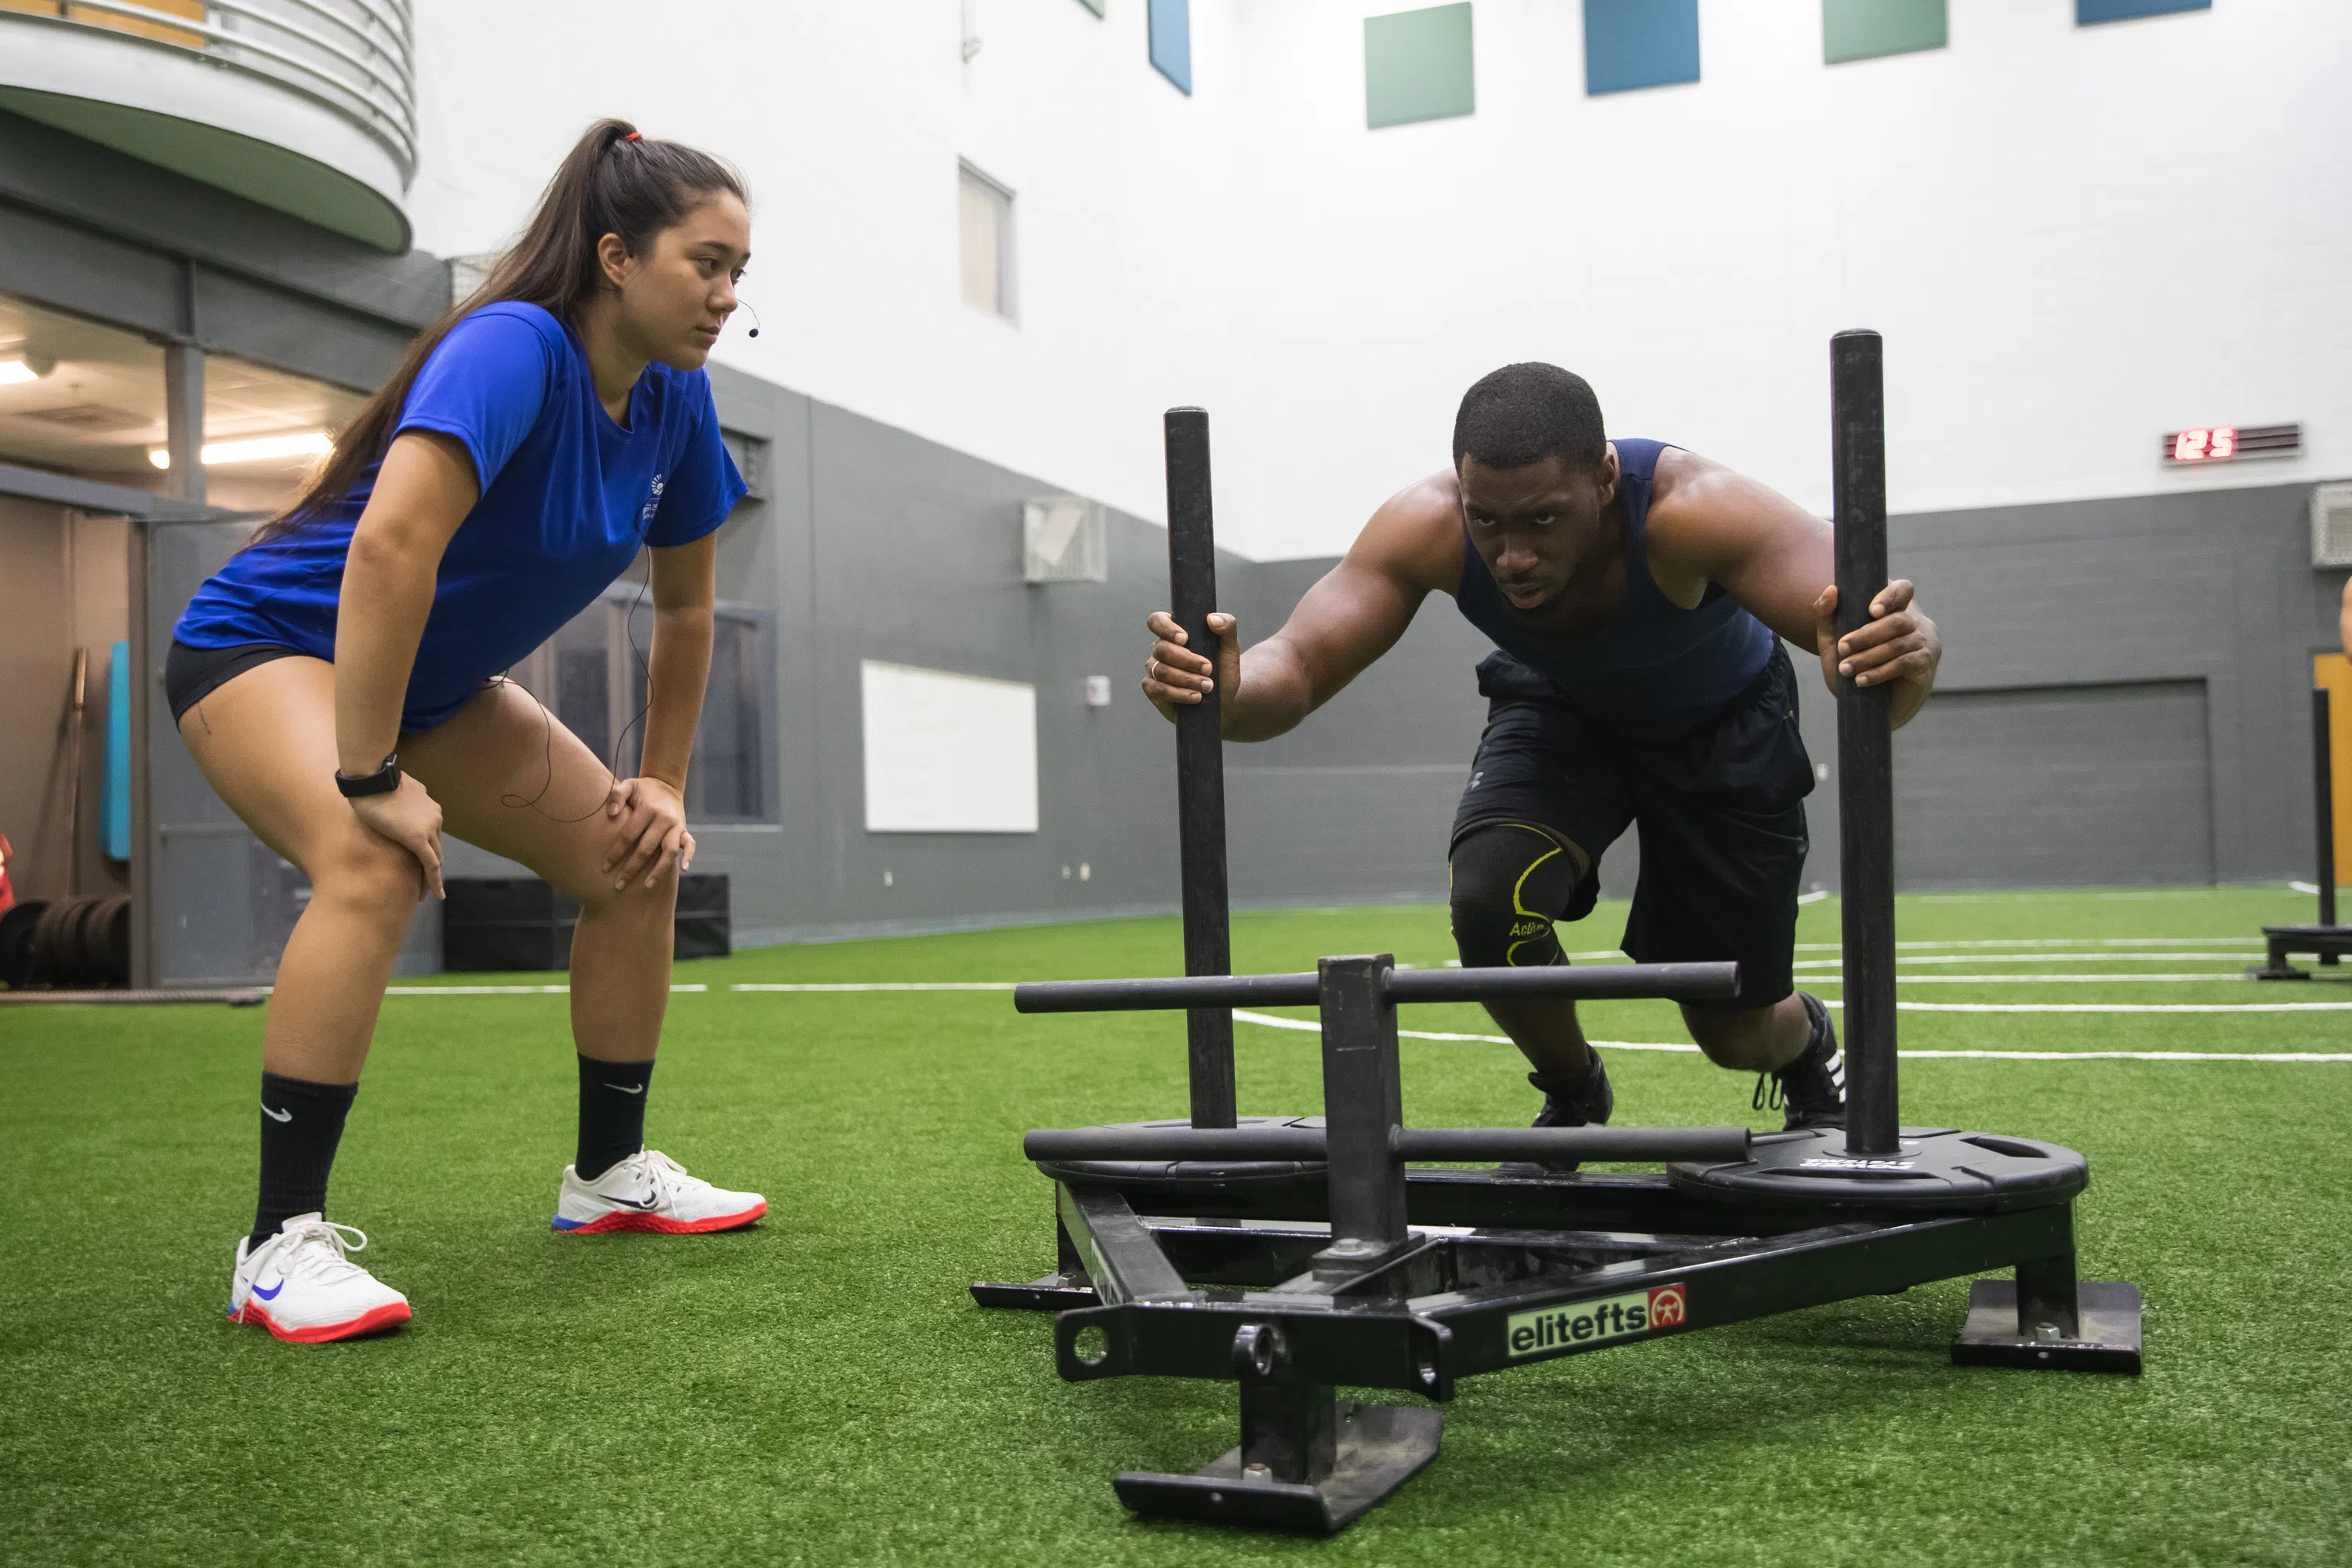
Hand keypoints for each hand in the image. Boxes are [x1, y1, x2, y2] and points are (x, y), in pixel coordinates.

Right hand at [349, 773, 444, 900]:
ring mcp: (429, 827)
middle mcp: (434, 817)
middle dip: (432, 865)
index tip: (424, 861)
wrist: (370, 777)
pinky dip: (434, 880)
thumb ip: (398, 800)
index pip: (431, 832)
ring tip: (424, 894)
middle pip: (436, 847)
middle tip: (427, 884)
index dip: (428, 848)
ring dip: (431, 877)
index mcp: (428, 806)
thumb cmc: (374, 781)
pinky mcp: (419, 838)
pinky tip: (436, 894)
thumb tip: (390, 800)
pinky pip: (430, 864)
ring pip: (435, 857)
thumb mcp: (391, 791)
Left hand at [603, 776, 693, 890]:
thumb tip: (611, 814)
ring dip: (658, 870)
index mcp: (648, 809)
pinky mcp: (684, 830)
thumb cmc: (642, 789)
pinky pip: (690, 844)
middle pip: (646, 849)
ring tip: (647, 885)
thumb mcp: (629, 785)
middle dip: (631, 869)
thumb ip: (617, 796)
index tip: (604, 868)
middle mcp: (664, 819)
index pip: (628, 836)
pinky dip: (689, 857)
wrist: (666, 784)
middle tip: (618, 885)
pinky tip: (682, 870)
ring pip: (669, 852)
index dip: (616, 853)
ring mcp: (676, 826)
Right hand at [1142, 610, 1239, 722]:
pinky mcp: (1154, 691)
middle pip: (1162, 649)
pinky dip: (1179, 694)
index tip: (1185, 639)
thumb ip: (1227, 626)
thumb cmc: (1223, 669)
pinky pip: (1158, 690)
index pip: (1157, 621)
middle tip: (1209, 668)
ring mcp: (1154, 670)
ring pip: (1162, 671)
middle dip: (1187, 660)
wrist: (1224, 698)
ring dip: (1187, 679)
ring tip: (1208, 686)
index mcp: (1174, 633)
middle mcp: (1160, 649)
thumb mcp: (1230, 647)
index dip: (1166, 628)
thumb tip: (1212, 619)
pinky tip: (1196, 697)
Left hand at [1813, 579, 1939, 726]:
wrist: (1869, 706)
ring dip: (1868, 657)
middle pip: (1897, 620)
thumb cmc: (1853, 665)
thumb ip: (1827, 615)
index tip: (1871, 610)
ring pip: (1898, 644)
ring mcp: (1923, 642)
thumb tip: (1831, 590)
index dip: (1890, 596)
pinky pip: (1904, 663)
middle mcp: (1914, 622)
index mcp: (1895, 608)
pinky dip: (1880, 672)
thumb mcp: (1833, 641)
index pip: (1902, 589)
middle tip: (1842, 648)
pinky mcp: (1925, 664)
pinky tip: (1861, 680)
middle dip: (1866, 635)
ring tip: (1845, 669)